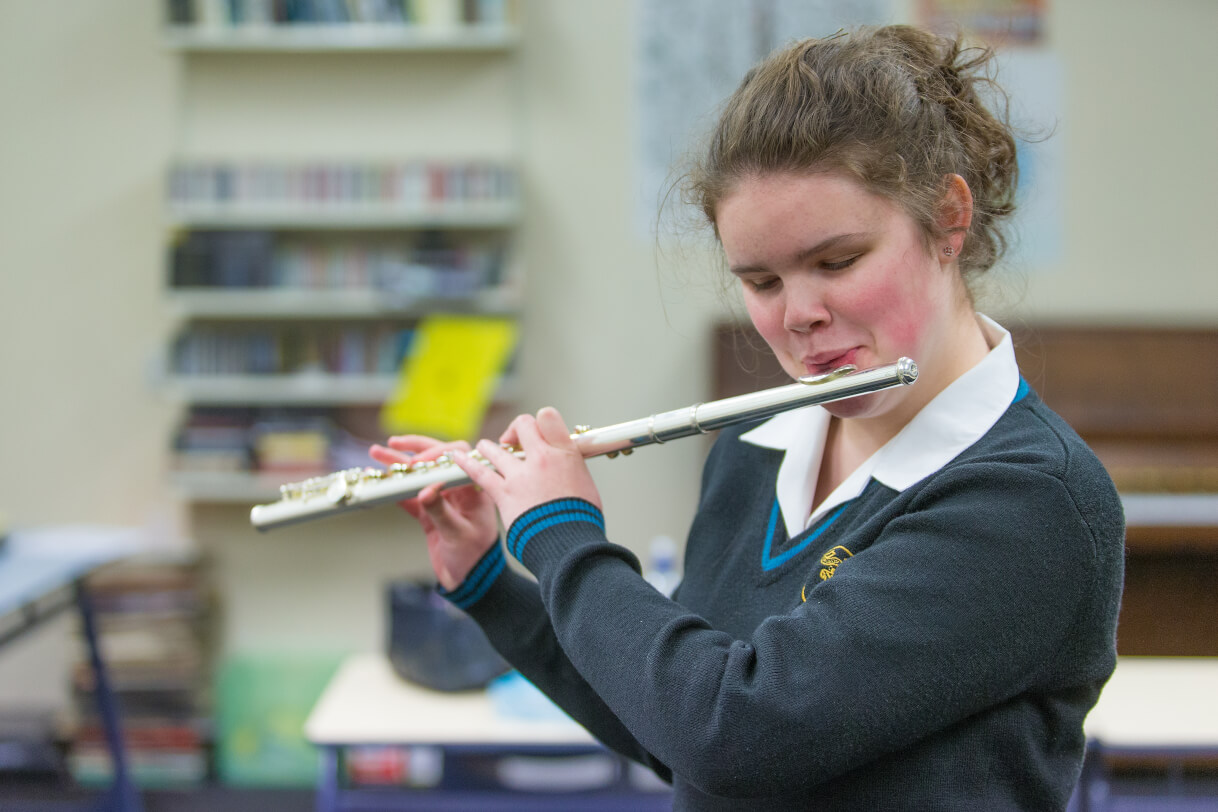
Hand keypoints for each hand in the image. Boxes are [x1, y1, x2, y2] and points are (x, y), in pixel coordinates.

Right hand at [369, 436, 498, 590]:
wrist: (471, 582)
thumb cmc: (474, 558)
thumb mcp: (458, 534)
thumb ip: (440, 512)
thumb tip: (424, 491)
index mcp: (473, 488)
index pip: (457, 457)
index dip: (437, 453)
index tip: (418, 461)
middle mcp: (457, 489)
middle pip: (436, 459)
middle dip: (414, 449)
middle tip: (392, 444)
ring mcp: (442, 499)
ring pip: (419, 475)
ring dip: (398, 464)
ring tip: (376, 453)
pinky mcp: (428, 513)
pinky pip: (409, 495)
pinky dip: (393, 488)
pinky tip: (377, 479)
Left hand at [452, 407, 602, 532]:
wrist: (570, 546)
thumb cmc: (582, 520)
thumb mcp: (586, 484)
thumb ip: (570, 467)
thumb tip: (563, 463)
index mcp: (566, 453)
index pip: (548, 417)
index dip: (540, 422)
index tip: (537, 433)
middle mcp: (542, 458)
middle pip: (522, 425)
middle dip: (515, 431)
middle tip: (512, 441)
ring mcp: (520, 475)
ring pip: (495, 448)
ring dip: (489, 447)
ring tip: (485, 449)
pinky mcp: (504, 493)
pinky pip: (479, 471)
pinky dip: (467, 462)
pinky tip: (458, 457)